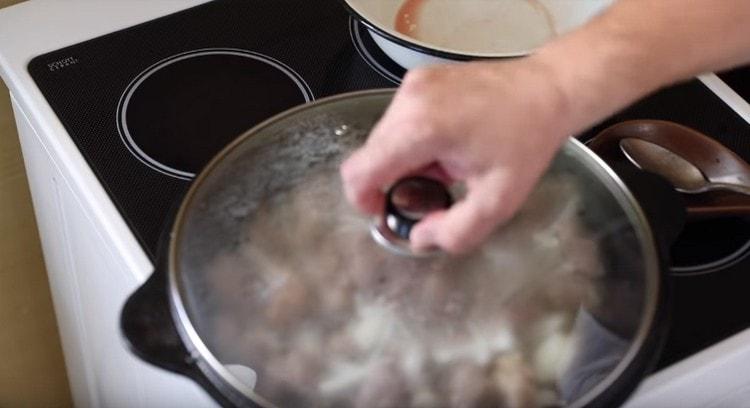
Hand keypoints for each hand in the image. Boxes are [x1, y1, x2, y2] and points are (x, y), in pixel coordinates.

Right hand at [341, 58, 574, 252]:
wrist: (547, 90)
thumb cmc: (526, 140)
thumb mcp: (496, 202)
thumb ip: (454, 232)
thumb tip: (419, 237)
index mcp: (421, 128)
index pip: (360, 171)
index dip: (363, 200)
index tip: (383, 210)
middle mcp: (410, 100)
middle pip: (370, 156)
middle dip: (392, 182)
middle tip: (432, 191)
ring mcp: (413, 85)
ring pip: (383, 139)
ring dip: (404, 161)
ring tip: (445, 166)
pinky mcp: (419, 79)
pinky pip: (398, 121)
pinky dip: (413, 141)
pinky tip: (447, 147)